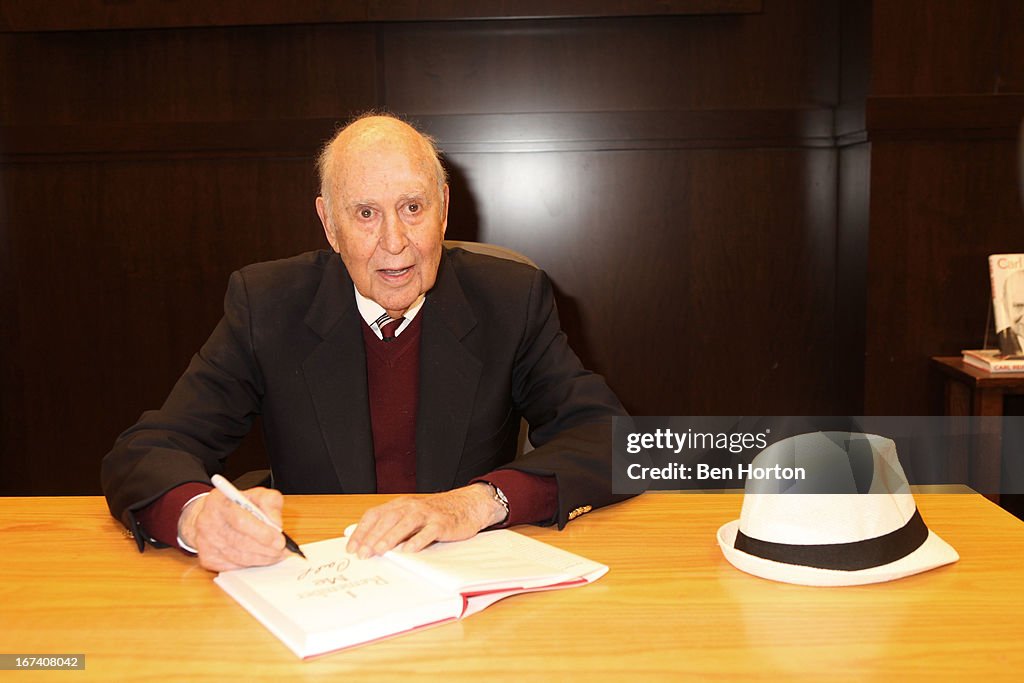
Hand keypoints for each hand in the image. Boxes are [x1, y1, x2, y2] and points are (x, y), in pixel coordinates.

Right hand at [178, 487, 289, 571]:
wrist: (212, 516)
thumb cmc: (238, 505)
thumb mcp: (257, 495)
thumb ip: (271, 503)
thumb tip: (276, 524)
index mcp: (218, 501)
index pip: (241, 520)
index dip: (262, 532)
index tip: (280, 540)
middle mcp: (207, 521)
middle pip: (239, 541)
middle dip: (265, 548)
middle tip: (281, 551)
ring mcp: (205, 542)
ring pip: (238, 557)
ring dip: (261, 558)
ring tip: (275, 555)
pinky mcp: (207, 558)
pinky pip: (233, 566)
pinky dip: (251, 564)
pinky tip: (260, 558)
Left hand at [346, 483, 505, 558]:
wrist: (467, 505)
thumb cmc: (437, 513)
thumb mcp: (412, 515)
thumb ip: (394, 526)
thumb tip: (369, 544)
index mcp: (401, 504)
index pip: (375, 515)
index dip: (362, 531)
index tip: (352, 548)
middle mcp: (412, 506)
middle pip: (387, 519)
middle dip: (373, 537)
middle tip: (363, 553)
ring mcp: (427, 514)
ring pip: (405, 523)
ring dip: (391, 537)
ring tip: (380, 551)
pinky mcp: (442, 523)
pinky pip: (428, 531)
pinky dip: (418, 541)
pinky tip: (409, 550)